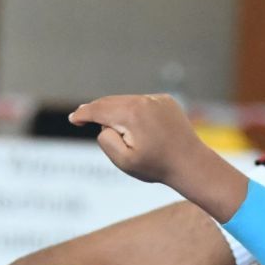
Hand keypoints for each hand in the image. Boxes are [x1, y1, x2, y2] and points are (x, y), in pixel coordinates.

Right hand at [69, 93, 204, 183]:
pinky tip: (134, 125)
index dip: (83, 114)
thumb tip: (104, 125)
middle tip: (81, 115)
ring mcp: (156, 98)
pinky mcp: (166, 101)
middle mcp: (143, 100)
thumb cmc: (157, 166)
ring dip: (115, 111)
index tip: (74, 119)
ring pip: (126, 101)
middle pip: (110, 102)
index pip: (99, 110)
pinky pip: (142, 103)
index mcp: (131, 114)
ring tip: (107, 123)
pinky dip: (133, 110)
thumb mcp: (124, 161)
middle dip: (96, 110)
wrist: (190, 163)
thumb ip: (106, 140)